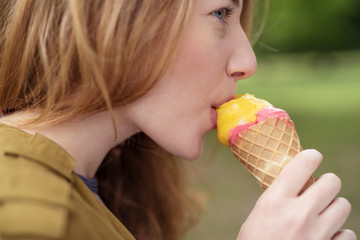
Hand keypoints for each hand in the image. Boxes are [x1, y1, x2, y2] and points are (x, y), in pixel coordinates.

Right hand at [237, 149, 356, 239]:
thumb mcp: (257, 217)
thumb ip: (277, 198)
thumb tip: (296, 183)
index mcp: (275, 201)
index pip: (303, 163)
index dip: (311, 157)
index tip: (313, 158)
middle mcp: (299, 214)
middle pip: (332, 182)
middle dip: (327, 184)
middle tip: (318, 191)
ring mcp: (318, 234)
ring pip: (344, 206)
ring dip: (334, 209)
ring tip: (322, 216)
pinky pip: (348, 235)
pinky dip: (339, 235)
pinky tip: (326, 239)